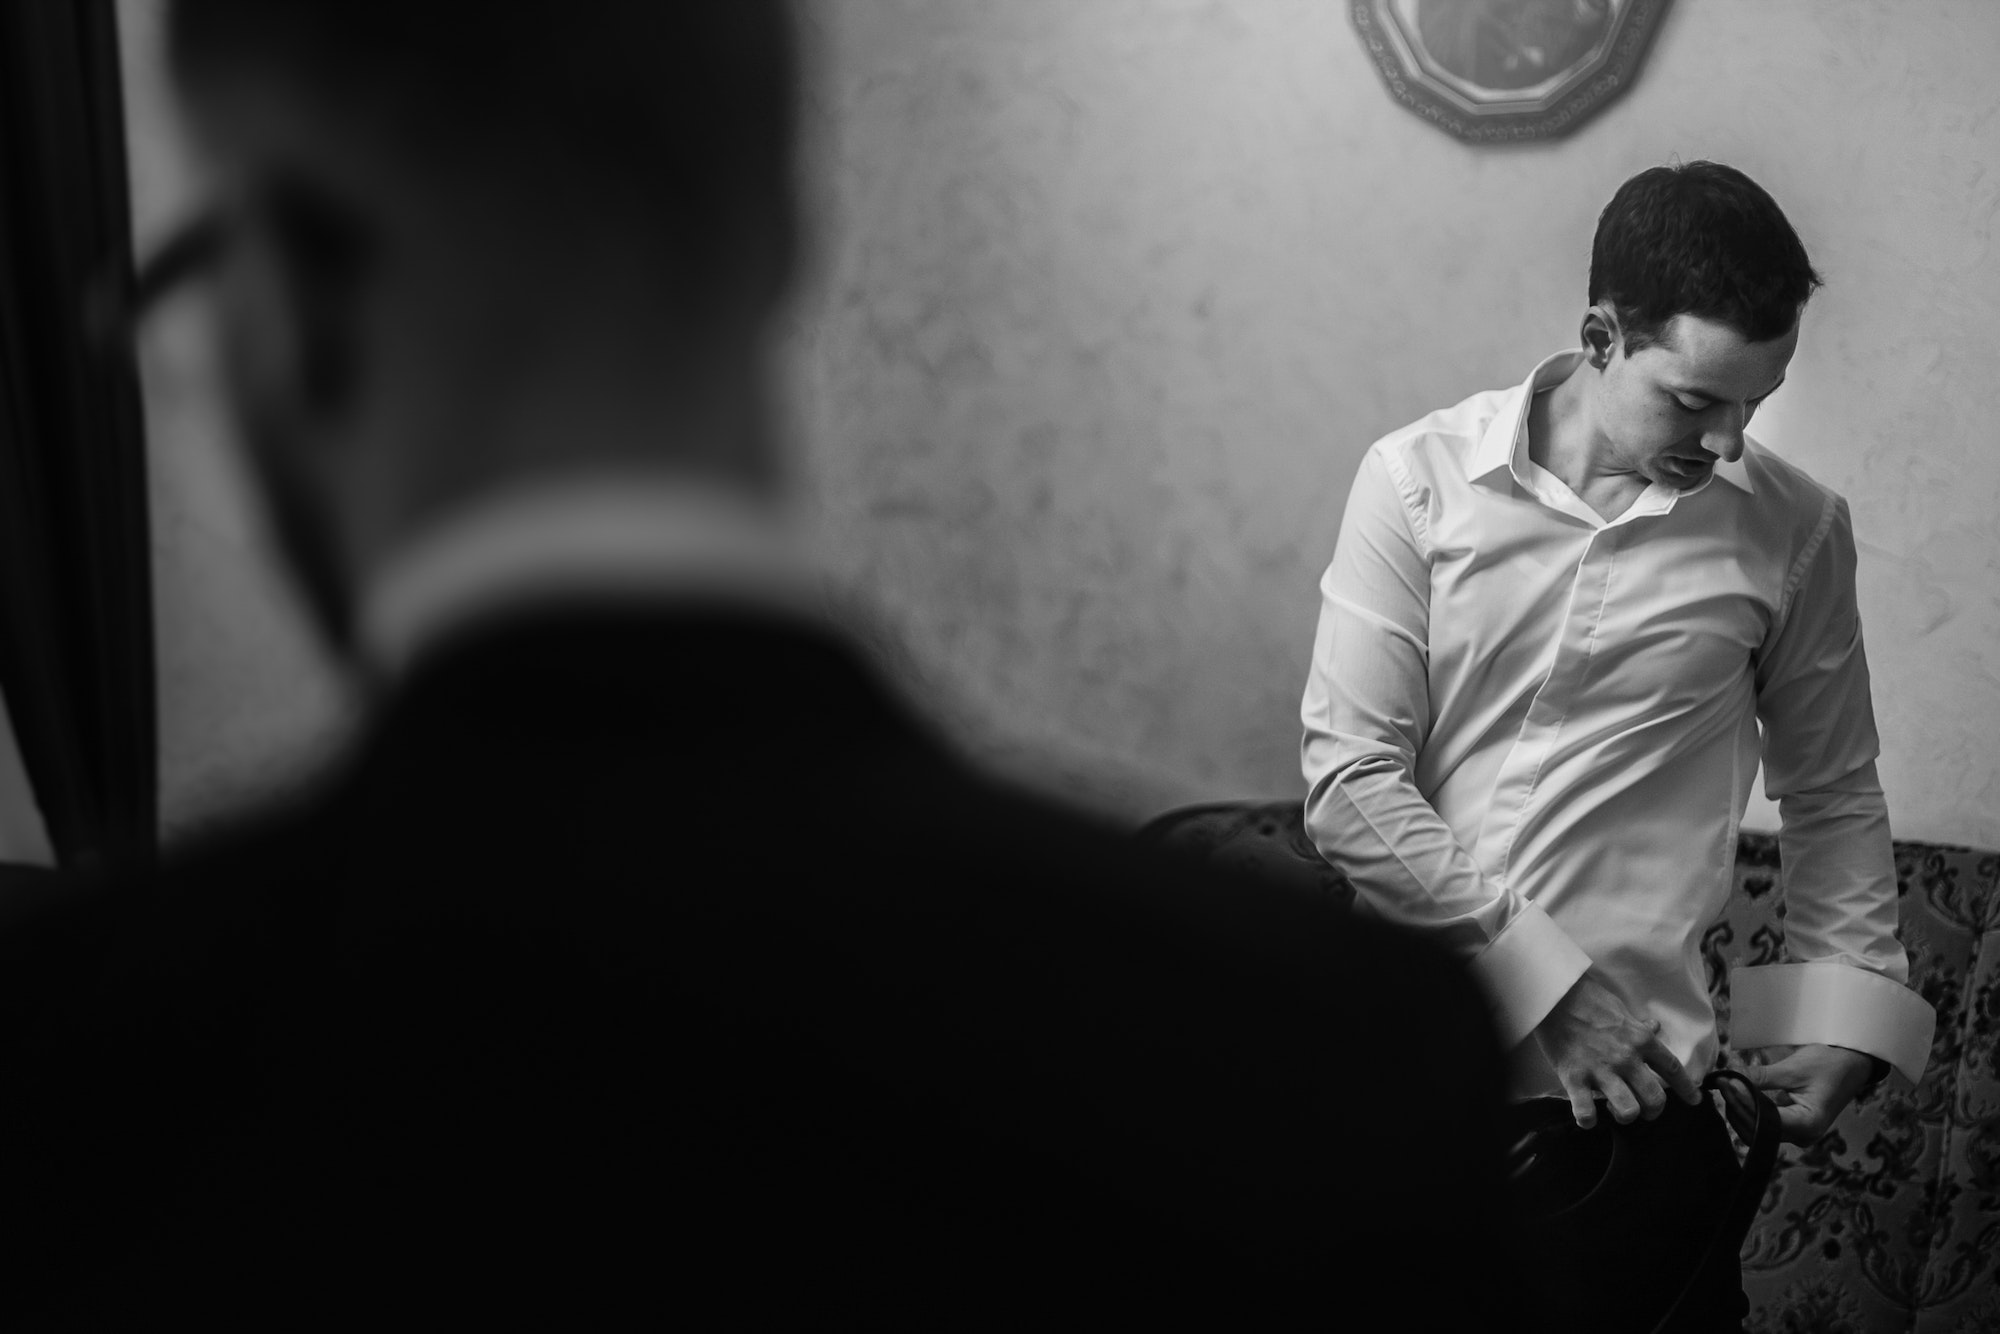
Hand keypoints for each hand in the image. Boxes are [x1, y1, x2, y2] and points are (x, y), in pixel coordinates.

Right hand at [1532, 971, 1701, 1128]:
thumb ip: (1639, 1025)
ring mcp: (1600, 1070)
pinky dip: (1587, 1120)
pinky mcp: (1574, 1078)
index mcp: (1640, 1040)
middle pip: (1655, 1099)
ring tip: (1615, 1110)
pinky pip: (1586, 1112)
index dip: (1687, 1088)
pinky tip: (1587, 1117)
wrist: (1554, 995)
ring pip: (1628, 1111)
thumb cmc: (1588, 999)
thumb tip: (1654, 1027)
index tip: (1695, 1100)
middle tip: (1644, 1110)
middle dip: (1653, 1111)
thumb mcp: (1621, 1009)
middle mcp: (1626, 1058)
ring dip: (1625, 1116)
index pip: (1672, 1069)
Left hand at [1736, 1044, 1875, 1144]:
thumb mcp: (1793, 1069)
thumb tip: (1728, 1078)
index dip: (1742, 1102)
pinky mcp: (1791, 1125)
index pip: (1764, 1119)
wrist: (1852, 1064)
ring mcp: (1797, 1133)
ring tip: (1726, 1084)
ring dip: (1740, 1108)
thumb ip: (1760, 1077)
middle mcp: (1802, 1136)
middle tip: (1721, 1081)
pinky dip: (1749, 1108)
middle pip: (1758, 1129)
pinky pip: (1764, 1122)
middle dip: (1736, 1105)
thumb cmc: (1829, 1065)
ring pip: (1757, 1128)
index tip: (1724, 1082)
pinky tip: (1737, 1092)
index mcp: (1808, 1124)